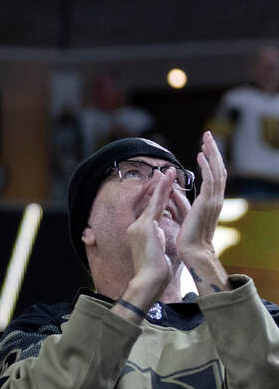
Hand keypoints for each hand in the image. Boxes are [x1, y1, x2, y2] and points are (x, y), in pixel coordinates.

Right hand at [121, 169, 175, 312]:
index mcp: (140, 233)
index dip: (158, 198)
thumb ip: (156, 239)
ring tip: (169, 171)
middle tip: (165, 171)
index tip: (164, 187)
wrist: (148, 280)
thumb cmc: (155, 272)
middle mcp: (137, 226)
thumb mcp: (156, 251)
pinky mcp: (146, 226)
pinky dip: (163, 191)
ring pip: (154, 201)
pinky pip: (157, 205)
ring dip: (162, 185)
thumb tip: (159, 234)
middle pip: (151, 203)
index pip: (151, 211)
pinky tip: (168, 181)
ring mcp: (140, 225)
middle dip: (158, 186)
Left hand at [177, 131, 229, 293]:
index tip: (204, 147)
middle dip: (214, 151)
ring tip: (207, 139)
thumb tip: (169, 189)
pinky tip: (201, 155)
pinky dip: (206, 166)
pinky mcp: (207, 204)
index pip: (214, 175)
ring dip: (212, 153)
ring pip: (217, 171)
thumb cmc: (187, 238)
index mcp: (210, 201)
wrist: (193, 253)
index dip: (210, 160)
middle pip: (219, 169)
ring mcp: (214, 201)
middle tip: (208, 135)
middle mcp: (215, 199)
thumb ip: (176, 200)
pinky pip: (210, 180)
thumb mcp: (181, 214)